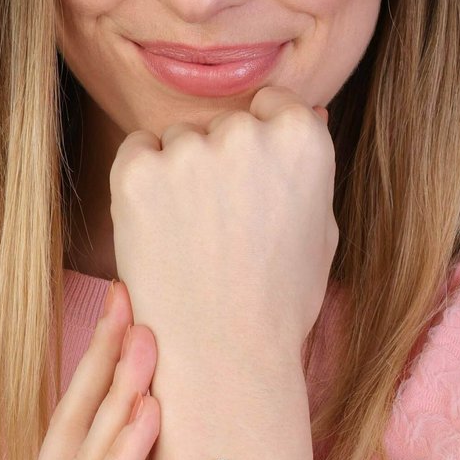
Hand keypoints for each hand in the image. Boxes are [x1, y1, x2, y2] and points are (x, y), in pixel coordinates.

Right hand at [0, 280, 159, 459]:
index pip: (78, 430)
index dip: (102, 371)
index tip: (131, 314)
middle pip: (72, 426)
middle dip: (102, 360)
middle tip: (131, 298)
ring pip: (81, 459)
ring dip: (118, 393)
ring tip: (147, 339)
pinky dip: (121, 459)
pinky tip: (148, 416)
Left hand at [109, 86, 336, 366]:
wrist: (223, 355)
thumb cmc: (279, 299)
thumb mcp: (322, 228)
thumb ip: (310, 164)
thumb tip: (310, 110)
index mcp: (302, 138)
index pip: (271, 103)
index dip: (260, 145)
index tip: (252, 188)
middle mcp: (247, 133)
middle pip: (223, 123)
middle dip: (220, 160)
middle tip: (222, 225)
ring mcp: (189, 150)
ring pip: (179, 138)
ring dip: (180, 171)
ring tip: (193, 236)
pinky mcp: (138, 172)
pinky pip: (137, 150)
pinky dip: (142, 179)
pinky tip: (160, 228)